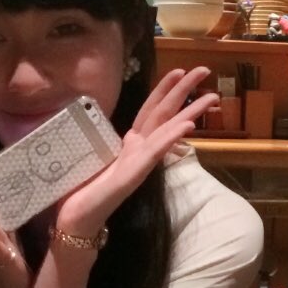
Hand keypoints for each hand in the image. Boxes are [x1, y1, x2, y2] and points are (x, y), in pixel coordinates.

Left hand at [54, 67, 216, 237]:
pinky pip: (154, 152)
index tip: (179, 70)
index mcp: (130, 143)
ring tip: (211, 97)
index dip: (164, 88)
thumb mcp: (99, 157)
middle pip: (165, 113)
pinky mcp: (133, 175)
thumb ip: (114, 144)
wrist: (76, 218)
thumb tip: (127, 133)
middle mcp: (138, 149)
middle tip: (206, 70)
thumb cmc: (84, 189)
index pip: (150, 108)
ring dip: (189, 112)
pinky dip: (171, 137)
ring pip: (167, 130)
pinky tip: (187, 125)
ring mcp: (139, 161)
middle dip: (185, 90)